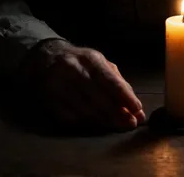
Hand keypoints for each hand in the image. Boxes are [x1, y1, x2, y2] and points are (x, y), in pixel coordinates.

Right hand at [19, 39, 145, 131]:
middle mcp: (74, 71)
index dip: (126, 98)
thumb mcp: (99, 63)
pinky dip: (87, 124)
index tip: (138, 110)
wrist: (45, 57)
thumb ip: (118, 82)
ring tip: (117, 126)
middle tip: (130, 124)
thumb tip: (136, 107)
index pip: (111, 81)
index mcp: (90, 59)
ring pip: (86, 111)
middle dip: (118, 114)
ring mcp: (60, 86)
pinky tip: (97, 125)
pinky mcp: (50, 100)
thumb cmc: (80, 62)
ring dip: (104, 121)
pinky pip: (72, 118)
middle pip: (99, 99)